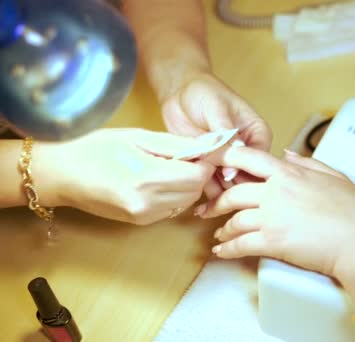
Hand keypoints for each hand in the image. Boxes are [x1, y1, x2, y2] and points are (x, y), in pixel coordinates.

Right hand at [36, 128, 214, 224]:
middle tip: (185, 157)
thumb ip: (173, 145)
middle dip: (197, 174)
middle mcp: (148, 203)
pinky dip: (174, 195)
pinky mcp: (139, 223)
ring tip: (169, 168)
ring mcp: (143, 216)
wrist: (58, 174)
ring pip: (186, 202)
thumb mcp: (135, 137)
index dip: (204, 163)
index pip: (198, 177)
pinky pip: (171, 209)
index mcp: (147, 178)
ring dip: (187, 186)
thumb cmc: (92, 148)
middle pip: (195, 192)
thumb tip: (203, 148)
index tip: (200, 152)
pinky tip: (158, 181)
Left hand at [160, 71, 271, 198]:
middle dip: (232, 186)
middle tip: (213, 189)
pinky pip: (212, 185)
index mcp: (258, 134)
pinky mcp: (211, 167)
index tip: (228, 177)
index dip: (248, 173)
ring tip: (205, 196)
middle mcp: (247, 151)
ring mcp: (228, 161)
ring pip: (230, 186)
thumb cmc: (204, 92)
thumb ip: (225, 137)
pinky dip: (205, 190)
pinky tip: (198, 196)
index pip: (260, 161)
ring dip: (219, 192)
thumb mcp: (217, 109)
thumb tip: (233, 168)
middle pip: (247, 177)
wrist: (178, 91)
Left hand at [201, 147, 354, 308]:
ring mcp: (272, 217)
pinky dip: (227, 250)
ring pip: (234, 220)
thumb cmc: (353, 212)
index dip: (228, 160)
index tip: (218, 167)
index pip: (249, 159)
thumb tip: (287, 154)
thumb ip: (307, 162)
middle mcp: (275, 192)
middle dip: (217, 202)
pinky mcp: (272, 241)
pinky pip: (240, 244)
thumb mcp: (333, 175)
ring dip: (223, 229)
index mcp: (289, 174)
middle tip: (210, 208)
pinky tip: (222, 252)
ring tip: (220, 235)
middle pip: (233, 192)